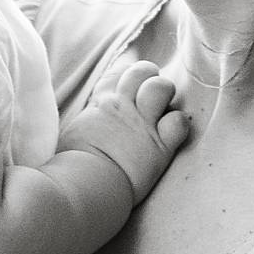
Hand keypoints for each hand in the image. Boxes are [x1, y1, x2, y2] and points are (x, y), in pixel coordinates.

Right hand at [57, 58, 189, 205]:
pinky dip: (178, 125)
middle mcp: (124, 106)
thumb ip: (90, 120)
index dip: (130, 76)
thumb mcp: (75, 131)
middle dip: (151, 79)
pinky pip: (179, 121)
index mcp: (102, 102)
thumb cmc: (74, 164)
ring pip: (163, 87)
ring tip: (161, 113)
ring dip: (165, 97)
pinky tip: (171, 135)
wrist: (86, 183)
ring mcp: (142, 123)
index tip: (131, 91)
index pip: (121, 71)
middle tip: (150, 101)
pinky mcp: (160, 145)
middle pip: (145, 70)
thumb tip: (91, 122)